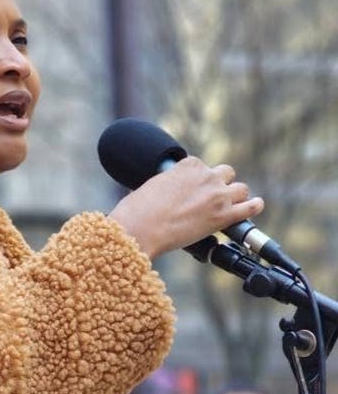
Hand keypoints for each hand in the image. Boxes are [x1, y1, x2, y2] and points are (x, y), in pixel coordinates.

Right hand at [108, 157, 263, 259]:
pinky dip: (254, 207)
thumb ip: (168, 183)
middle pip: (225, 173)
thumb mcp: (152, 185)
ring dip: (236, 196)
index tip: (195, 189)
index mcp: (187, 165)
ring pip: (240, 189)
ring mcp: (217, 195)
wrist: (140, 227)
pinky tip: (255, 207)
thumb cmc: (138, 209)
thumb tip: (166, 192)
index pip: (202, 166)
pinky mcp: (223, 216)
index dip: (200, 179)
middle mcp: (206, 176)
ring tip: (231, 205)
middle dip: (220, 184)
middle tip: (212, 198)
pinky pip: (250, 208)